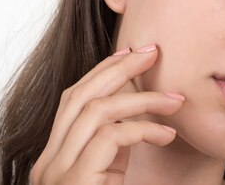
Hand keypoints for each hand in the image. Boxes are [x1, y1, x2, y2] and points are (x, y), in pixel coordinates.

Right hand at [30, 44, 183, 184]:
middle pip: (80, 95)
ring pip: (95, 110)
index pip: (73, 99)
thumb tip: (144, 115)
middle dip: (118, 68)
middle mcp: (49, 161)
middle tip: (152, 52)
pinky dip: (143, 129)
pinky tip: (167, 135)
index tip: (132, 55)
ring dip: (141, 98)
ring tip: (175, 100)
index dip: (102, 72)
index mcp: (56, 156)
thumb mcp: (108, 175)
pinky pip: (110, 137)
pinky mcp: (75, 181)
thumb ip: (114, 148)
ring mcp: (58, 172)